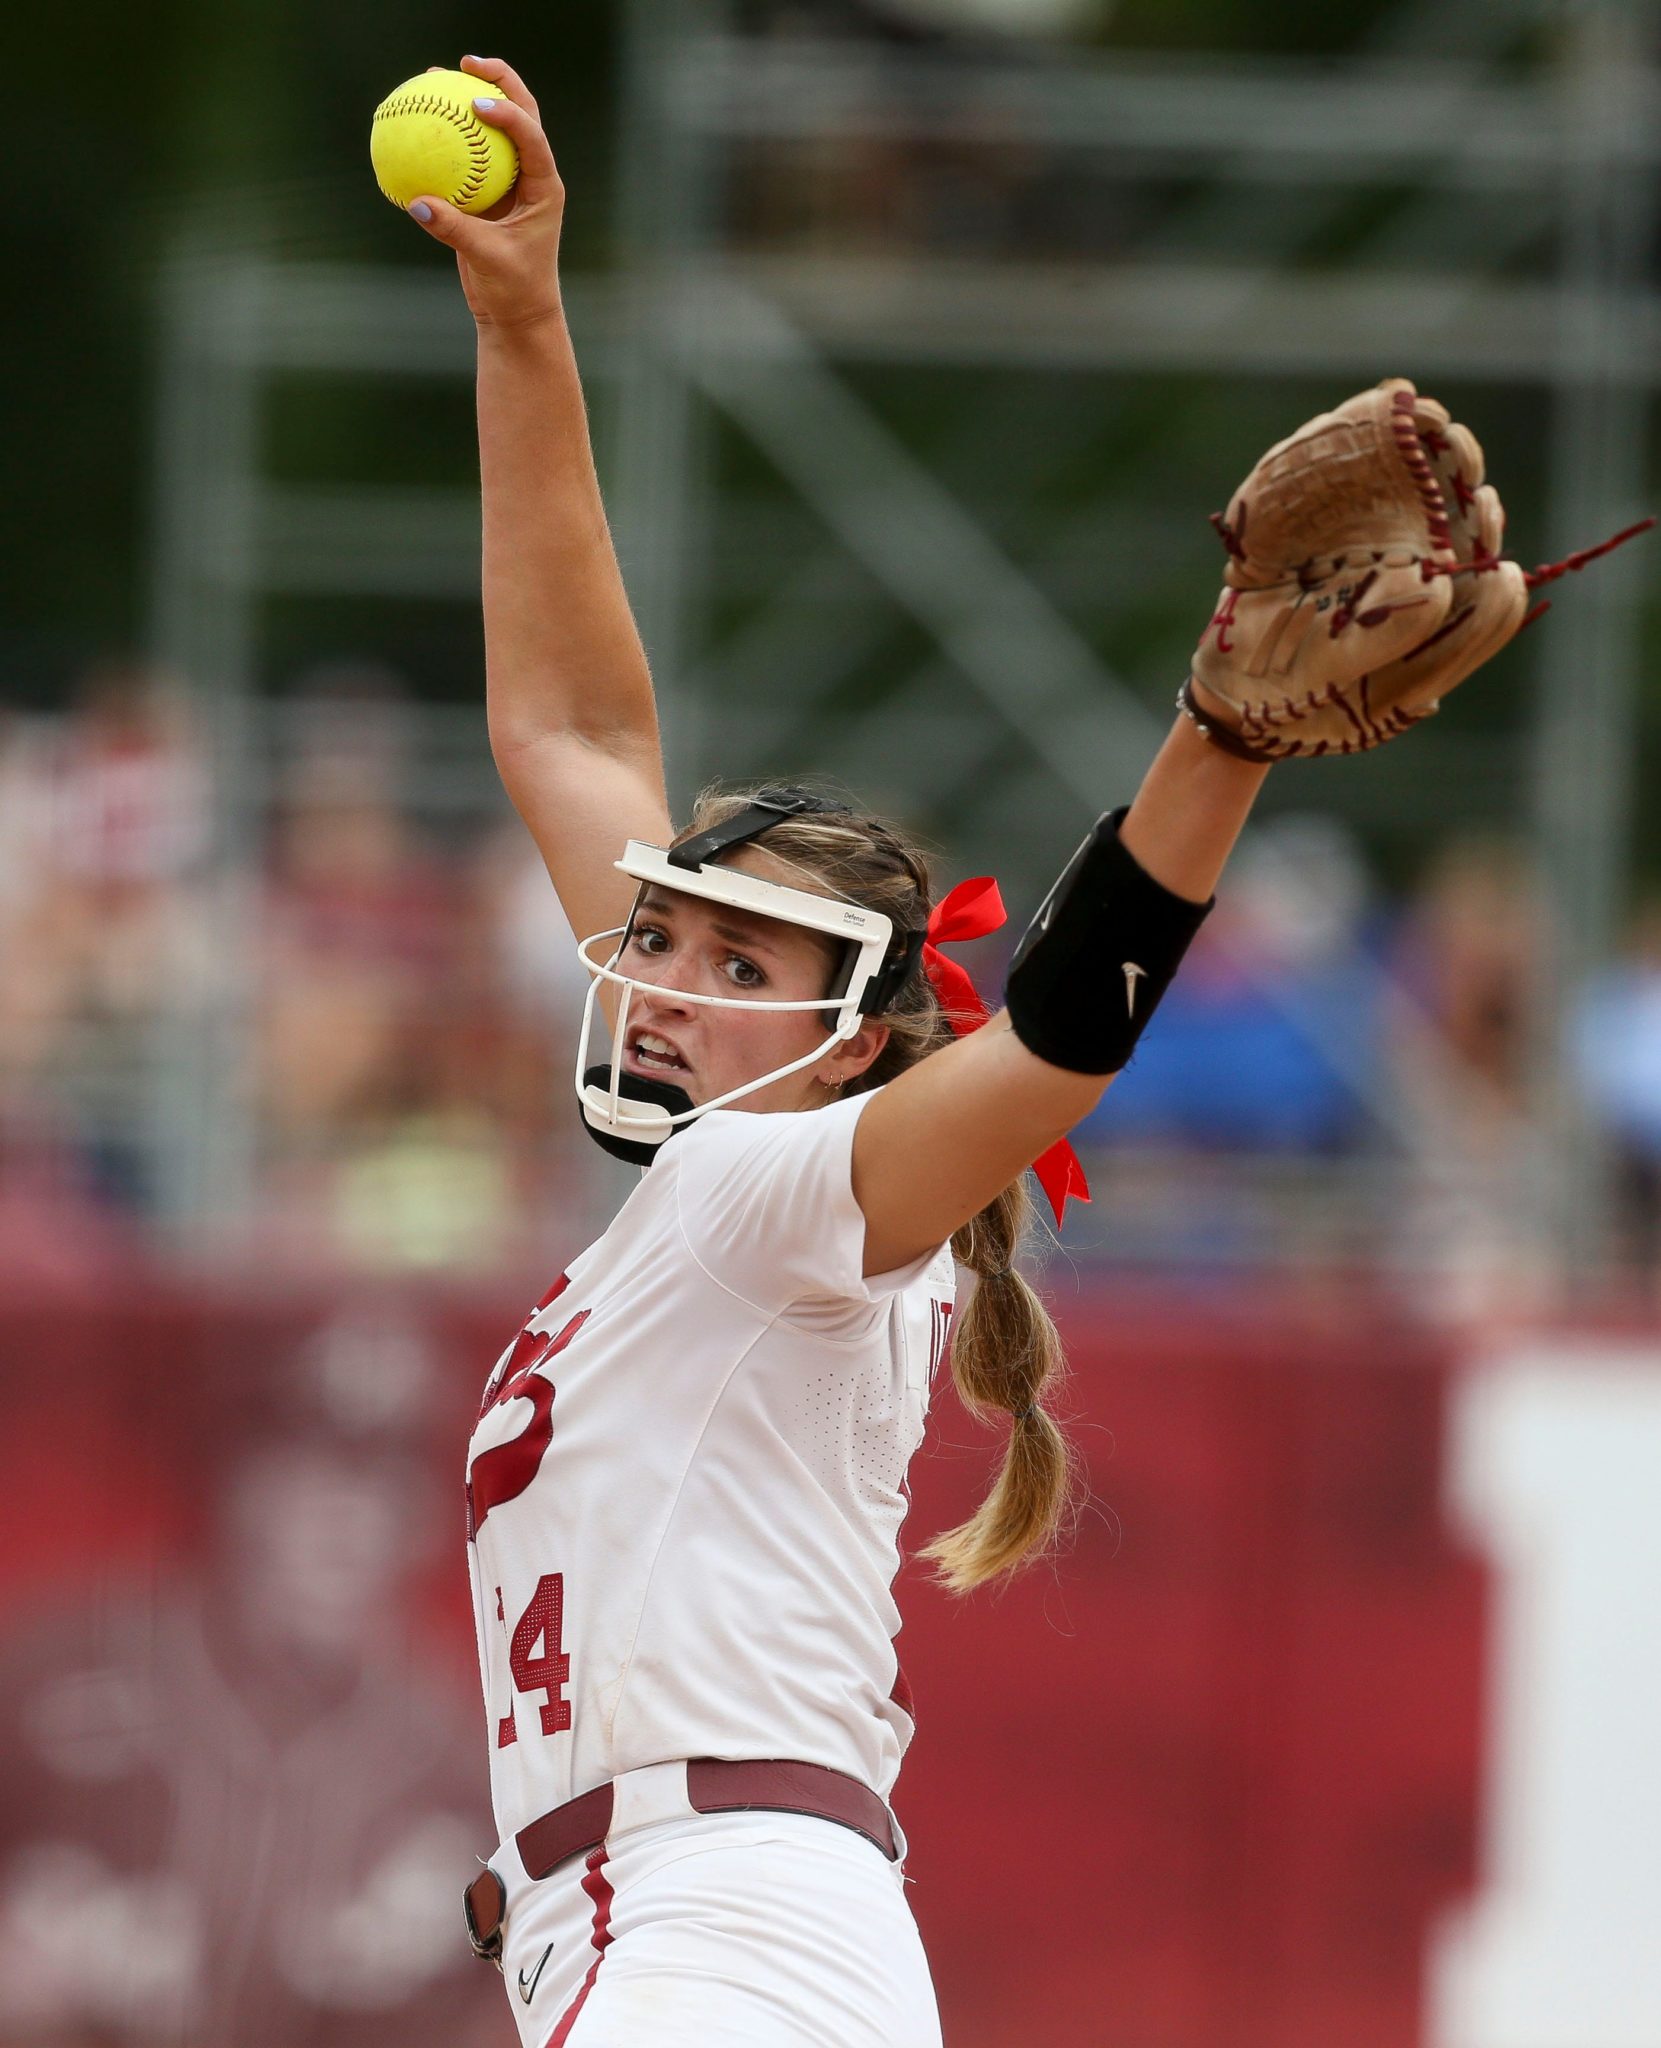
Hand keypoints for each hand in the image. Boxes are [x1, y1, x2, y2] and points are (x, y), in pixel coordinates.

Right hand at [406, 55, 565, 329]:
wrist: (516, 315)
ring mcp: (507, 183)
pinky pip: (461, 157)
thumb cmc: (515, 290)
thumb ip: (454, 230)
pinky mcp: (484, 194)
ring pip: (489, 130)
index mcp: (544, 187)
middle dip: (497, 81)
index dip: (509, 114)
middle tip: (466, 62)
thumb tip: (416, 203)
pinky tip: (412, 123)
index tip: (476, 103)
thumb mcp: (488, 260)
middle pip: (520, 114)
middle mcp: (530, 177)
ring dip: (466, 99)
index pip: (531, 137)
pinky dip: (442, 139)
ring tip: (434, 76)